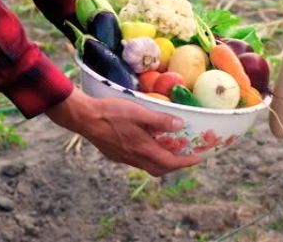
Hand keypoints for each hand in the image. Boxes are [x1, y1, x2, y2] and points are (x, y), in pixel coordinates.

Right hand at [46, 88, 200, 175]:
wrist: (84, 117)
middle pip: (159, 169)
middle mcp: (134, 158)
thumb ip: (160, 120)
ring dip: (161, 162)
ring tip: (170, 150)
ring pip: (148, 166)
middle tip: (186, 156)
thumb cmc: (111, 113)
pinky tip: (148, 145)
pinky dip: (149, 157)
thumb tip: (180, 125)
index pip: (170, 162)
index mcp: (142, 149)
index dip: (186, 162)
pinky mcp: (115, 154)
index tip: (198, 159)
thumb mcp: (139, 112)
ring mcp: (123, 158)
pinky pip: (137, 161)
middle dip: (175, 165)